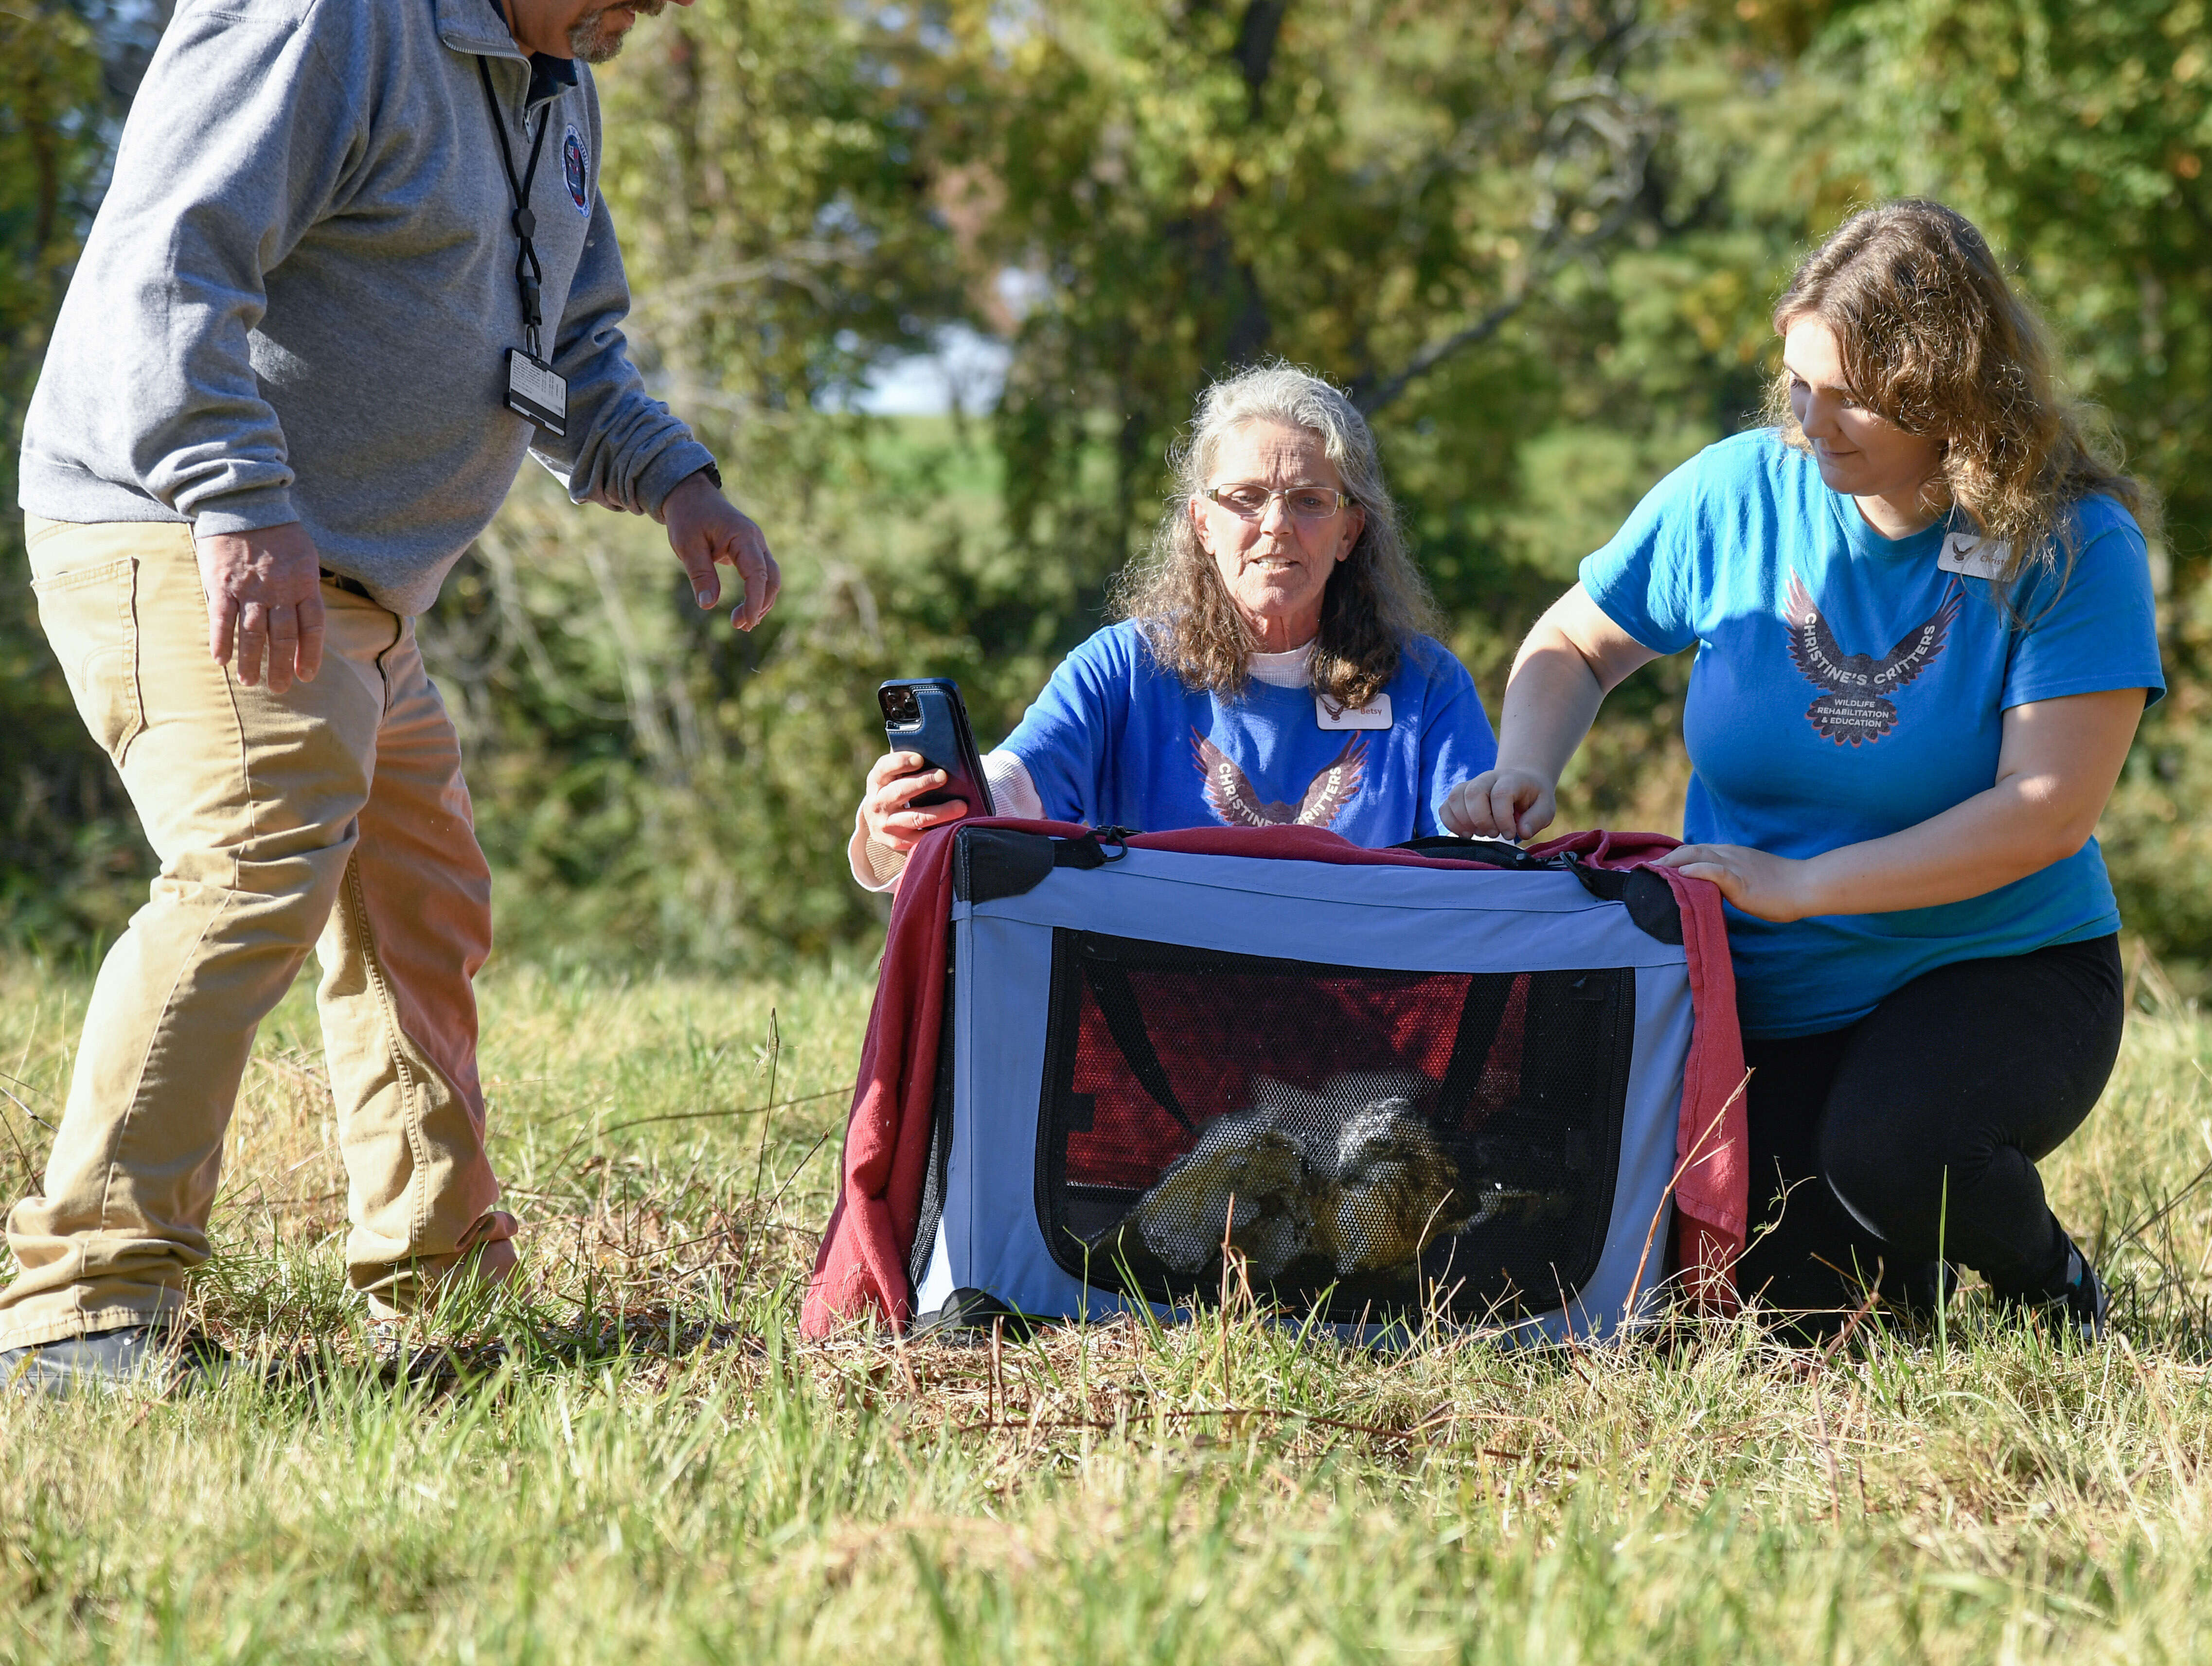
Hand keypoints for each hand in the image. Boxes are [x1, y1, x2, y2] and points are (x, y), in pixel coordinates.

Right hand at [193, 521, 325, 692]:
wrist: (243, 503)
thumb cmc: (278, 531)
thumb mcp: (305, 556)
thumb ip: (305, 586)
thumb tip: (306, 616)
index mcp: (303, 584)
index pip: (312, 627)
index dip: (310, 654)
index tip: (306, 675)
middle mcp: (279, 591)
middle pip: (283, 637)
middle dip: (281, 666)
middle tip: (279, 688)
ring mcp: (250, 589)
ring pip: (253, 633)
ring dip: (252, 661)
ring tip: (250, 682)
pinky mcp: (222, 584)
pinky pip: (222, 618)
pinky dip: (222, 641)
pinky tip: (221, 660)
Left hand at [663, 471, 780, 631]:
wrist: (690, 495)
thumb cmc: (687, 518)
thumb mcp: (688, 546)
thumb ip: (700, 574)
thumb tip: (708, 605)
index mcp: (743, 536)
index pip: (757, 574)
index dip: (754, 600)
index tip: (744, 622)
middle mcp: (756, 540)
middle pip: (771, 578)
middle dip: (760, 605)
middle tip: (740, 626)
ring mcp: (756, 545)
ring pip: (770, 578)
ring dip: (761, 602)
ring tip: (741, 623)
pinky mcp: (750, 551)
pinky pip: (761, 574)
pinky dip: (757, 593)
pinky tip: (744, 609)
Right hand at [861, 751, 970, 854]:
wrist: (881, 822)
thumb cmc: (896, 789)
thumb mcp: (893, 776)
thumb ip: (905, 761)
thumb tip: (930, 744)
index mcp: (876, 781)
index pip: (884, 768)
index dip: (901, 762)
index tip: (920, 758)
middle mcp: (876, 803)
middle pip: (900, 791)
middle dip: (923, 783)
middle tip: (944, 776)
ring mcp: (885, 824)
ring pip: (915, 817)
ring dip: (939, 812)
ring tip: (961, 806)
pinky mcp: (896, 841)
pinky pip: (919, 838)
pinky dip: (937, 832)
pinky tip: (954, 827)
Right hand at [1440, 768, 1556, 839]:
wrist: (1521, 783)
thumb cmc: (1532, 798)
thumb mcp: (1546, 807)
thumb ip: (1537, 818)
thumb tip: (1522, 832)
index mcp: (1511, 779)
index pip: (1500, 794)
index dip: (1503, 818)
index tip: (1510, 834)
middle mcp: (1487, 778)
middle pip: (1473, 793)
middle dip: (1482, 820)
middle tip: (1494, 833)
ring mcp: (1470, 785)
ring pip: (1455, 798)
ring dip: (1465, 822)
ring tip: (1480, 833)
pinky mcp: (1459, 796)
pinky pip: (1445, 806)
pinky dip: (1451, 823)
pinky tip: (1466, 833)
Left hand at [1655, 843, 1821, 921]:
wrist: (1806, 885)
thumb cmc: (1781, 887)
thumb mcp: (1749, 878)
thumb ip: (1728, 879)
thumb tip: (1709, 889)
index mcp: (1731, 854)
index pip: (1696, 850)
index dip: (1674, 857)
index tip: (1655, 866)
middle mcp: (1729, 855)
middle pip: (1690, 850)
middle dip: (1666, 859)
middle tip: (1645, 869)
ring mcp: (1736, 866)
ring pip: (1698, 856)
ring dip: (1673, 862)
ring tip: (1653, 870)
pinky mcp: (1742, 880)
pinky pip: (1716, 871)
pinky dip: (1697, 870)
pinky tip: (1683, 873)